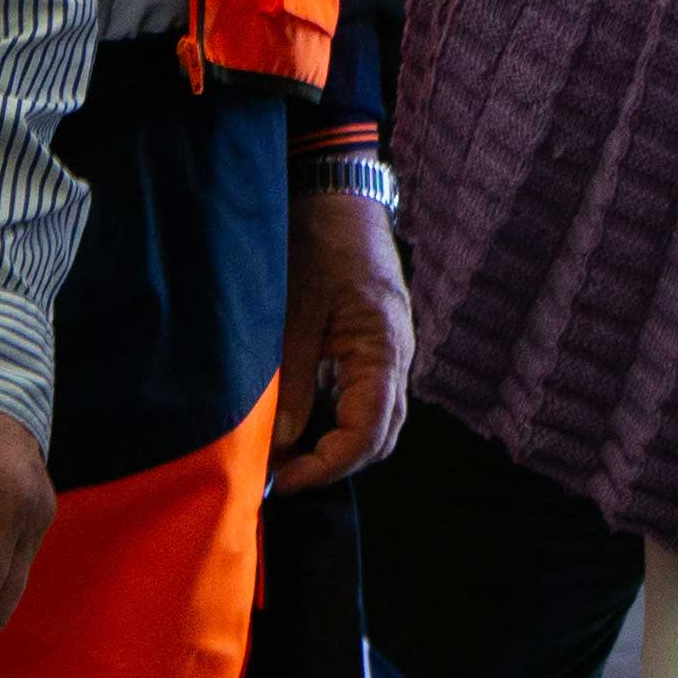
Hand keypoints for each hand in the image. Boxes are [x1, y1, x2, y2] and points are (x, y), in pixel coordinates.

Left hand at [269, 177, 412, 496]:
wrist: (339, 198)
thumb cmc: (320, 246)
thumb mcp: (296, 313)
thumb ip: (293, 381)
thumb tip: (284, 444)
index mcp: (383, 349)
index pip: (369, 431)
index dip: (328, 466)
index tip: (283, 479)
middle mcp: (396, 358)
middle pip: (380, 436)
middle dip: (334, 465)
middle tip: (281, 476)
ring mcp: (388, 354)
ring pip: (376, 422)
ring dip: (336, 447)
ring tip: (286, 456)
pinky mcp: (373, 348)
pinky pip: (364, 400)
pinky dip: (335, 423)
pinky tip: (299, 425)